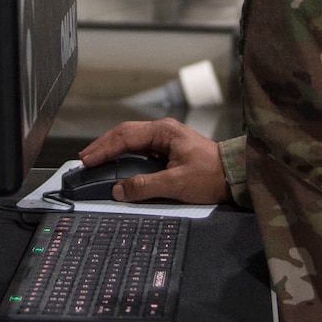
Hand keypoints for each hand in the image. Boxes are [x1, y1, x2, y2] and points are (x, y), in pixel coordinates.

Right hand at [77, 119, 228, 204]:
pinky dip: (125, 154)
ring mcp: (167, 139)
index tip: (87, 160)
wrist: (237, 176)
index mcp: (164, 132)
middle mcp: (163, 131)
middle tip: (84, 159)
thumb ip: (145, 186)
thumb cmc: (212, 176)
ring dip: (113, 149)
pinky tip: (117, 162)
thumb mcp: (176, 184)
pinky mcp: (170, 149)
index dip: (103, 148)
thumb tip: (119, 190)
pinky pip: (141, 148)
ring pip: (132, 140)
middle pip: (125, 134)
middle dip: (103, 146)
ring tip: (95, 160)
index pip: (125, 136)